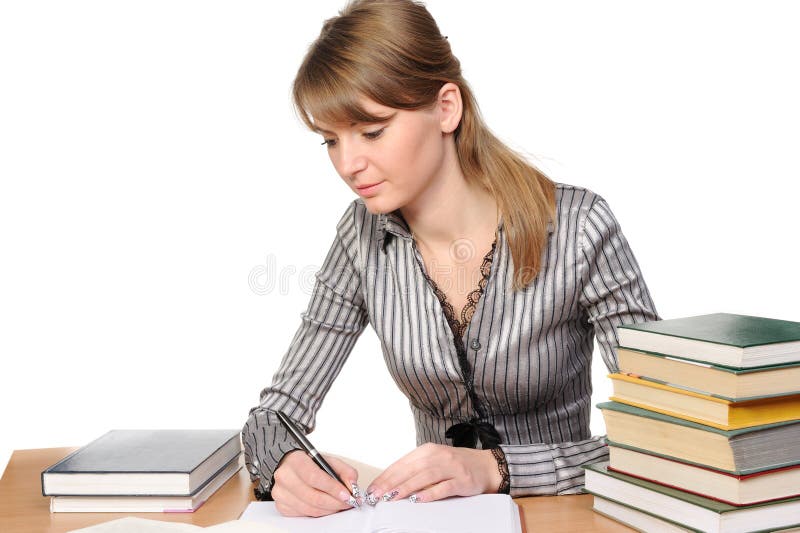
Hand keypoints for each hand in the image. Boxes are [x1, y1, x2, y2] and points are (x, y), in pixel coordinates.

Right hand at [271, 450, 360, 516]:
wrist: (288, 466)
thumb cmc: (308, 463)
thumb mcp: (327, 460)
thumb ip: (343, 470)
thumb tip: (352, 485)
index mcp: (295, 460)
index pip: (314, 477)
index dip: (333, 488)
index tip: (347, 494)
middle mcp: (285, 477)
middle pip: (313, 497)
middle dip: (335, 502)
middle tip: (348, 502)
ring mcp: (281, 493)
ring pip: (310, 509)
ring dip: (329, 509)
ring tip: (340, 505)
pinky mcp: (282, 506)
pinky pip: (304, 514)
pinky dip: (319, 513)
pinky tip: (326, 507)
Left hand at [365, 443, 500, 503]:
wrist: (487, 466)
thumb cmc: (457, 465)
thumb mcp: (434, 462)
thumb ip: (415, 470)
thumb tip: (390, 484)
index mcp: (427, 450)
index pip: (401, 463)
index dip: (386, 476)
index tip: (373, 488)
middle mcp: (438, 456)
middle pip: (410, 469)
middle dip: (391, 483)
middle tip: (377, 495)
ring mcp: (451, 467)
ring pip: (424, 477)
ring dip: (406, 488)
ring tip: (392, 498)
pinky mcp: (462, 480)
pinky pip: (444, 487)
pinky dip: (430, 494)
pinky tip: (419, 500)